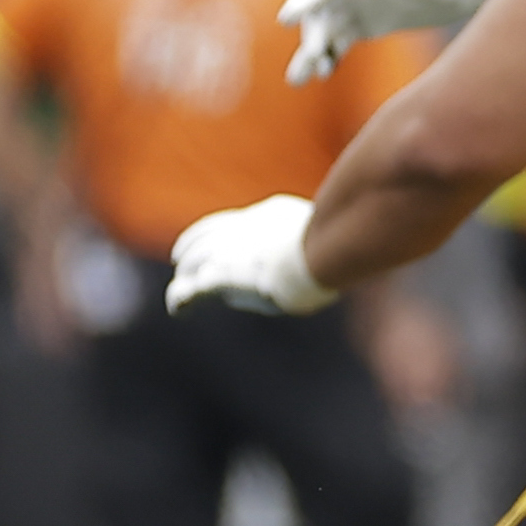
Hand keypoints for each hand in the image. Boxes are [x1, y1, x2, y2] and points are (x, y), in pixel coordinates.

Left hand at [167, 194, 334, 315]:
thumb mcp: (334, 237)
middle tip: (181, 258)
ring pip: (193, 263)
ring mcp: (228, 253)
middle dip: (192, 247)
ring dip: (186, 276)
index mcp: (269, 215)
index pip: (234, 220)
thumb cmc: (336, 249)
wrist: (318, 255)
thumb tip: (348, 248)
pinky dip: (180, 299)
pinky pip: (189, 290)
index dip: (216, 230)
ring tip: (180, 291)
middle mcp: (241, 229)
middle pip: (206, 237)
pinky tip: (177, 309)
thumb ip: (328, 239)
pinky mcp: (219, 279)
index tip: (210, 238)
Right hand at [279, 0, 494, 84]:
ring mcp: (360, 3)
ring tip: (299, 79)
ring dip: (313, 51)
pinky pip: (343, 41)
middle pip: (322, 11)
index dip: (305, 0)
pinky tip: (325, 72)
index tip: (285, 19)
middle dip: (313, 35)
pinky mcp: (371, 22)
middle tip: (312, 59)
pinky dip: (332, 55)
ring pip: (328, 29)